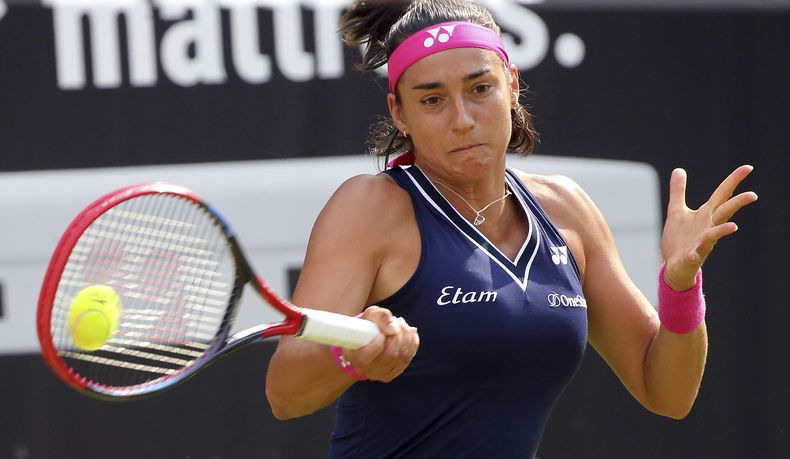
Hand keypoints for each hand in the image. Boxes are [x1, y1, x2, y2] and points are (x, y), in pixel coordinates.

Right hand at [342, 306, 419, 382]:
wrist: (364, 340)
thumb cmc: (366, 326)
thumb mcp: (369, 315)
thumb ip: (380, 317)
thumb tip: (393, 329)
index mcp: (357, 356)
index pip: (376, 348)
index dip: (384, 336)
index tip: (384, 328)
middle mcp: (367, 370)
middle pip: (391, 354)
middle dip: (399, 334)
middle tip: (397, 321)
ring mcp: (379, 374)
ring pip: (402, 357)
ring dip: (407, 336)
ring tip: (402, 324)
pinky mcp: (390, 374)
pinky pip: (407, 359)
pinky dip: (412, 343)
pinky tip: (410, 332)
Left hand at [660, 165, 757, 290]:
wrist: (674, 265)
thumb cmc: (679, 238)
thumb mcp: (677, 211)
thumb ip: (678, 191)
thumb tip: (678, 169)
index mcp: (706, 214)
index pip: (722, 194)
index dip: (734, 180)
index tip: (748, 168)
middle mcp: (708, 227)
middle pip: (724, 212)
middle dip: (737, 204)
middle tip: (753, 195)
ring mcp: (701, 243)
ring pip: (715, 235)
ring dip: (723, 231)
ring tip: (733, 227)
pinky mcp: (691, 257)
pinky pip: (694, 256)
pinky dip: (694, 254)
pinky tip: (692, 254)